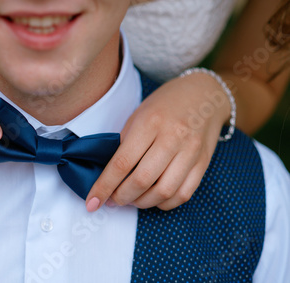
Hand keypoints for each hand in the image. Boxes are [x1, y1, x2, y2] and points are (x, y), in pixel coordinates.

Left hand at [85, 73, 230, 210]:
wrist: (204, 94)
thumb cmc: (164, 104)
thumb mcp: (138, 114)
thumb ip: (124, 143)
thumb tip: (108, 175)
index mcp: (150, 123)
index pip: (122, 163)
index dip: (104, 186)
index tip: (92, 202)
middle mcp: (172, 138)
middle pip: (142, 181)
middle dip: (121, 197)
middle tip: (112, 199)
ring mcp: (191, 152)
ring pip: (163, 192)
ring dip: (142, 203)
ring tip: (131, 198)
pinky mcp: (203, 163)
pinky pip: (183, 194)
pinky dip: (164, 202)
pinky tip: (153, 197)